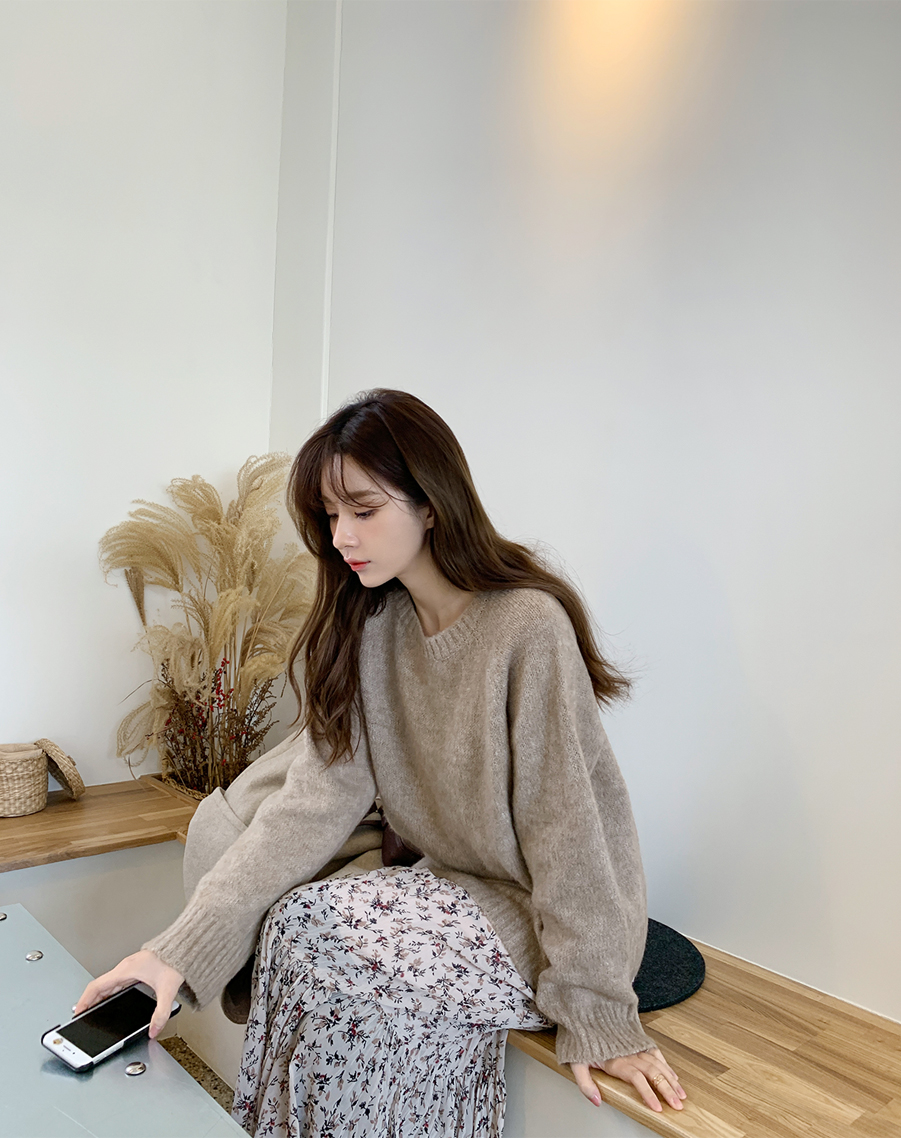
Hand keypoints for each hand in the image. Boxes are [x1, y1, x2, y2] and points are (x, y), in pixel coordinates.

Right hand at [74, 950, 183, 1039]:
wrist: (183, 945)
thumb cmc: (175, 960)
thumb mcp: (168, 990)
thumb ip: (161, 1013)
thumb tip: (154, 1029)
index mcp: (126, 970)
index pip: (97, 986)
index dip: (85, 1000)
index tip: (78, 1012)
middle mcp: (125, 967)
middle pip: (100, 986)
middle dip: (90, 1002)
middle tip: (83, 1016)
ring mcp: (130, 967)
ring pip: (108, 983)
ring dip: (99, 997)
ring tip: (94, 1010)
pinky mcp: (135, 968)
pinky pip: (116, 981)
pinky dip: (109, 991)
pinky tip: (112, 999)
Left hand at [570, 1046, 685, 1113]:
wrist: (583, 1012)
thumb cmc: (580, 1039)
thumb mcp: (576, 1062)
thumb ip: (585, 1083)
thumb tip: (597, 1101)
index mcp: (616, 1061)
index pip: (638, 1079)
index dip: (649, 1094)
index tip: (658, 1108)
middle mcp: (629, 1053)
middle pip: (653, 1072)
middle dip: (667, 1090)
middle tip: (678, 1105)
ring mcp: (634, 1046)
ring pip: (657, 1062)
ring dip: (671, 1079)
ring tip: (681, 1093)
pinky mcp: (636, 1040)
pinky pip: (654, 1051)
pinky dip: (665, 1063)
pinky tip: (672, 1074)